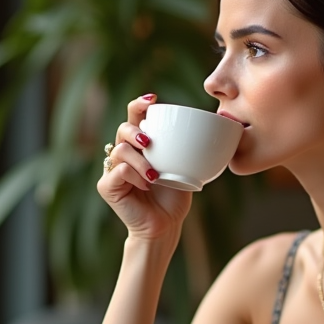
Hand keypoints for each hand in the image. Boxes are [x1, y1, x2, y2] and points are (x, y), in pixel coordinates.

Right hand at [99, 95, 191, 241]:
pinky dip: (135, 176)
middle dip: (135, 131)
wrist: (165, 224)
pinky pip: (119, 171)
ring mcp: (112, 170)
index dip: (139, 104)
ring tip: (154, 175)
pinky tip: (146, 186)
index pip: (134, 116)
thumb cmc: (174, 196)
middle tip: (149, 142)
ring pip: (120, 150)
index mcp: (140, 145)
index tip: (153, 99)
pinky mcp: (107, 186)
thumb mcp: (183, 166)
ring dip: (140, 160)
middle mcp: (124, 154)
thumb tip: (216, 124)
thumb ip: (184, 147)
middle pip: (122, 129)